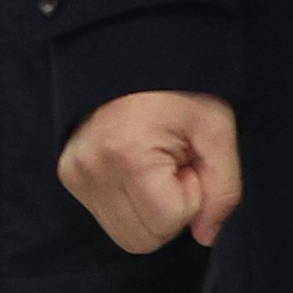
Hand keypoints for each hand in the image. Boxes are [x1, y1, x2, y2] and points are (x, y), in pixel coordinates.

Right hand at [58, 90, 241, 253]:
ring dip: (150, 211)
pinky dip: (130, 204)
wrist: (138, 51)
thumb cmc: (182, 89)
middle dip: (170, 210)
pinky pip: (107, 218)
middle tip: (176, 165)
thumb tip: (207, 236)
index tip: (190, 159)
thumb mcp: (217, 127)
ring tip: (158, 167)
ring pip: (125, 236)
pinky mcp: (69, 175)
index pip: (170, 222)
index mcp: (128, 154)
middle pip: (144, 240)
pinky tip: (139, 169)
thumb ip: (223, 187)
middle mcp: (93, 169)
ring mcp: (75, 174)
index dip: (192, 194)